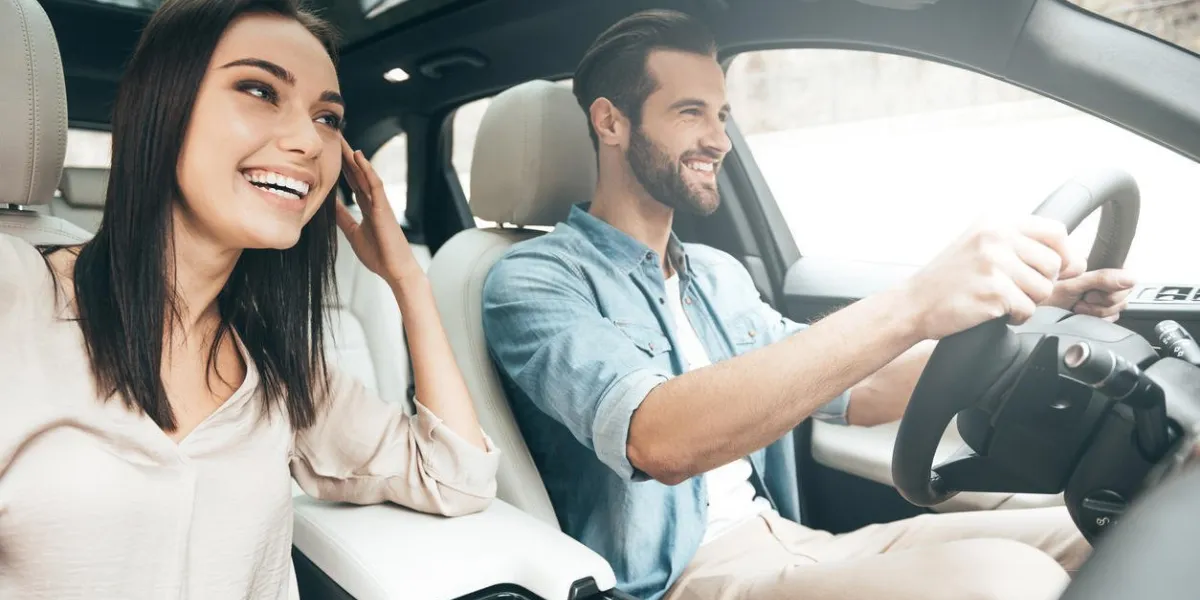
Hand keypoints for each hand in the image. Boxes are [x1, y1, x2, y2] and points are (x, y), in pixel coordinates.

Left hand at [336, 137, 421, 285]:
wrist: (395, 270)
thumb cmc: (379, 255)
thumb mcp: (353, 233)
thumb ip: (343, 218)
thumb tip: (328, 205)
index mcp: (367, 207)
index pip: (353, 182)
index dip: (343, 167)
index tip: (332, 152)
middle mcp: (374, 201)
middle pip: (358, 173)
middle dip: (346, 156)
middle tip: (335, 136)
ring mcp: (380, 202)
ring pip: (365, 174)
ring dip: (354, 157)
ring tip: (343, 140)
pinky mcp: (384, 207)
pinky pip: (375, 184)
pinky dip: (367, 169)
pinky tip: (359, 156)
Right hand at [902, 215, 1072, 339]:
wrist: (913, 303)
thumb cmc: (949, 278)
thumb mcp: (979, 244)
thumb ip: (1021, 244)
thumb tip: (1076, 261)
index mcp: (996, 222)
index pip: (1055, 231)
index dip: (1064, 254)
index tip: (1056, 271)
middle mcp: (996, 237)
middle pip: (1053, 264)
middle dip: (1041, 284)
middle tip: (1016, 290)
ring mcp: (994, 263)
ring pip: (1043, 289)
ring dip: (1028, 302)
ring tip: (1001, 300)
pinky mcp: (993, 291)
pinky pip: (1027, 309)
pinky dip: (1015, 317)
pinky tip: (994, 312)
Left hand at [1043, 261, 1134, 320]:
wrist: (1032, 309)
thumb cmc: (1045, 293)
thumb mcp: (1071, 284)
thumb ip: (1101, 279)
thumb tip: (1130, 278)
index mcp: (1099, 264)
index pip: (1127, 274)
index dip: (1117, 286)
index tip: (1097, 292)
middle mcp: (1102, 278)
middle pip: (1125, 293)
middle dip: (1104, 301)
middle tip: (1083, 300)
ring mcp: (1101, 293)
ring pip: (1119, 306)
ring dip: (1098, 311)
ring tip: (1078, 306)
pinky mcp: (1098, 308)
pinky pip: (1112, 316)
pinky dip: (1098, 318)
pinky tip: (1082, 314)